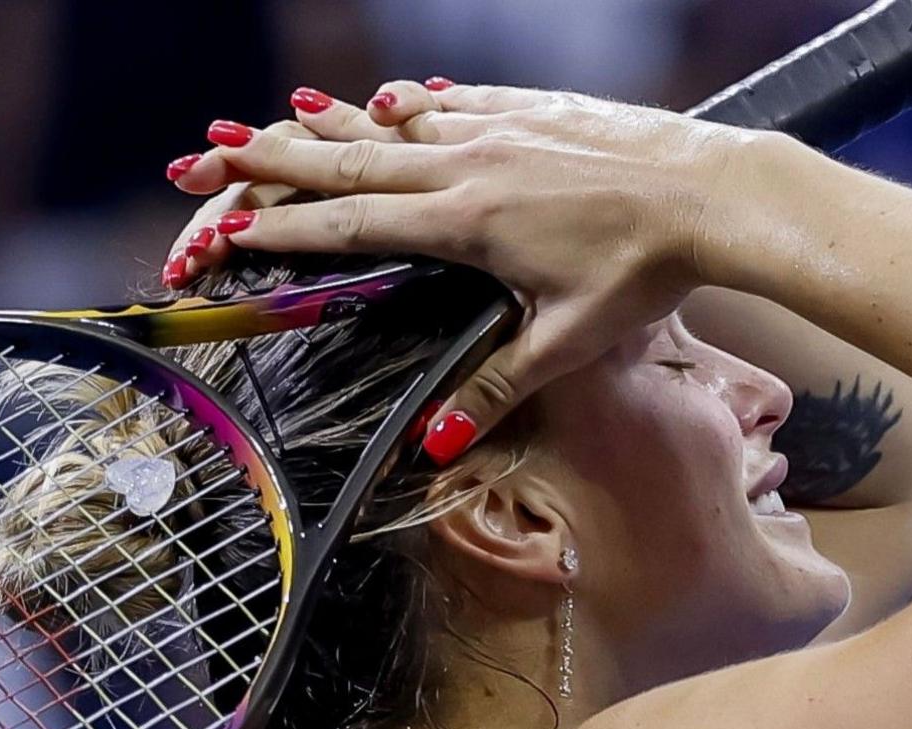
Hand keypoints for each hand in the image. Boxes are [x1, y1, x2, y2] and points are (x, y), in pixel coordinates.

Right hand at [168, 79, 759, 459]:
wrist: (711, 193)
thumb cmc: (644, 272)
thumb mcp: (567, 343)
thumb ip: (493, 390)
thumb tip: (431, 445)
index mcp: (464, 223)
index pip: (349, 225)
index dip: (279, 229)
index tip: (222, 230)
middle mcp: (466, 165)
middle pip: (344, 161)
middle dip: (264, 163)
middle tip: (199, 159)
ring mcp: (497, 129)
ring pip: (388, 124)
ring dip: (322, 125)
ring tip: (264, 119)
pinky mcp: (532, 110)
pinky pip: (449, 103)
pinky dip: (405, 104)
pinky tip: (381, 100)